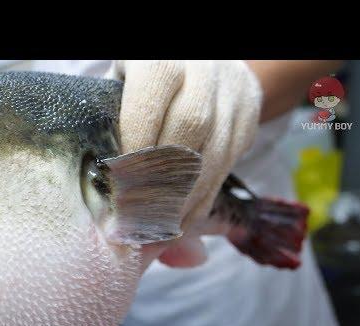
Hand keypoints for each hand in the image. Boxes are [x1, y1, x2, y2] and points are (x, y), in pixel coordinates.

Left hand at [108, 60, 262, 227]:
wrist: (198, 61)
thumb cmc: (139, 84)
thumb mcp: (120, 94)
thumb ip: (114, 132)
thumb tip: (109, 196)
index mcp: (160, 60)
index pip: (147, 110)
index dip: (134, 156)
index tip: (117, 195)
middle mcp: (203, 69)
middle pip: (190, 130)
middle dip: (162, 184)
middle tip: (138, 221)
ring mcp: (232, 90)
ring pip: (216, 152)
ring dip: (186, 200)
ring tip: (159, 230)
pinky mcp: (250, 113)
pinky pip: (230, 163)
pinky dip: (203, 200)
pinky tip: (182, 222)